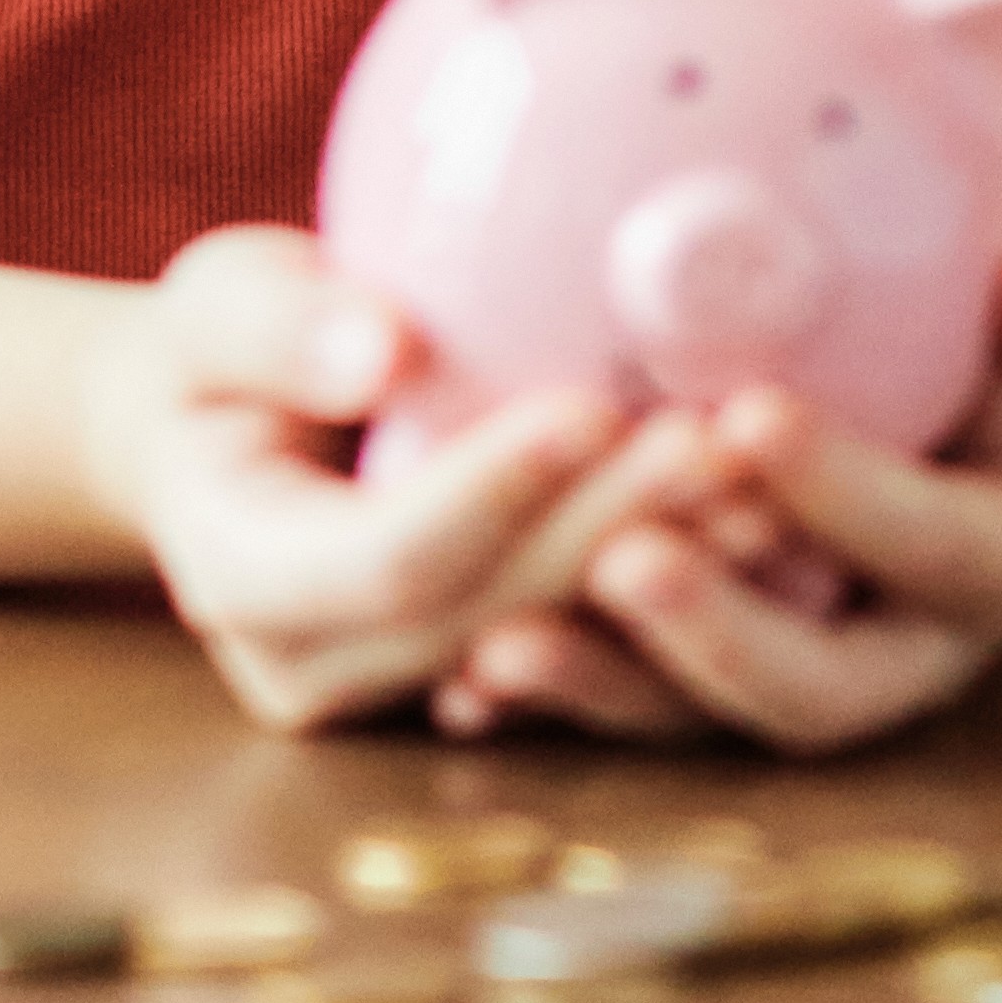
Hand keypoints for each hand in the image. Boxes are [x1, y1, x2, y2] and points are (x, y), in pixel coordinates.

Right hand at [81, 227, 718, 734]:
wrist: (228, 436)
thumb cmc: (228, 350)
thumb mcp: (221, 307)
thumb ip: (282, 328)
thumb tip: (381, 350)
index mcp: (239, 577)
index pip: (381, 561)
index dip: (489, 492)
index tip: (588, 405)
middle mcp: (315, 668)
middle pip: (485, 619)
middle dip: (607, 534)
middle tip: (722, 447)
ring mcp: (401, 695)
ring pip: (554, 650)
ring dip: (672, 580)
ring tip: (774, 494)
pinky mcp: (480, 685)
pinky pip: (592, 655)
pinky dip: (686, 598)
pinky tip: (780, 535)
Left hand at [438, 241, 1001, 753]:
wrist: (964, 425)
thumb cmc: (997, 351)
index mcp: (997, 559)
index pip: (934, 545)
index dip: (847, 496)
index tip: (746, 417)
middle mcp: (911, 652)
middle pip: (824, 688)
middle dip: (720, 634)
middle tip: (622, 558)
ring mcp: (807, 686)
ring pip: (710, 728)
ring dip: (610, 689)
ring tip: (501, 647)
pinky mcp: (715, 700)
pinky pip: (633, 722)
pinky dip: (555, 706)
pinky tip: (466, 682)